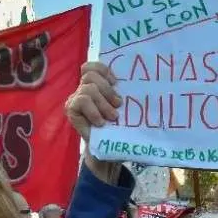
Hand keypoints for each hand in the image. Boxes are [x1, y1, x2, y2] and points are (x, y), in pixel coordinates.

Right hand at [65, 62, 124, 183]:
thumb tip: (147, 81)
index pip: (92, 66)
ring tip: (112, 117)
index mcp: (96, 85)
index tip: (117, 82)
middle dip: (106, 89)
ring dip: (103, 103)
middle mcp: (84, 89)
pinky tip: (100, 123)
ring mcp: (76, 99)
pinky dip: (94, 111)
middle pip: (89, 74)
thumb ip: (125, 94)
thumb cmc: (120, 128)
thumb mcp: (125, 109)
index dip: (104, 70)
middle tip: (118, 104)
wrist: (109, 151)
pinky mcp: (71, 110)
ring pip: (88, 88)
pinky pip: (81, 101)